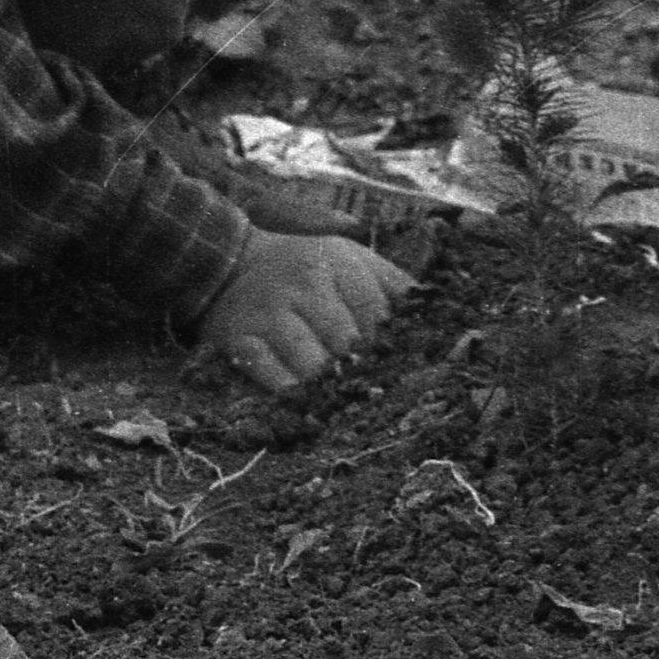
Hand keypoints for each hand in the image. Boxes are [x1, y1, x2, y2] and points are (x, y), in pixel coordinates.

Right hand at [192, 224, 407, 398]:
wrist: (227, 262)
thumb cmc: (303, 264)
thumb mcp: (348, 257)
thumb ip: (389, 281)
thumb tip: (431, 308)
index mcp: (336, 262)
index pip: (375, 311)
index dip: (388, 343)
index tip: (397, 365)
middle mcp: (303, 284)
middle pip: (347, 342)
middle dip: (362, 369)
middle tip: (373, 391)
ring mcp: (269, 312)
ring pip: (312, 364)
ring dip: (330, 386)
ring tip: (342, 399)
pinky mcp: (239, 338)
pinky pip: (270, 376)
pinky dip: (290, 393)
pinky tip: (305, 402)